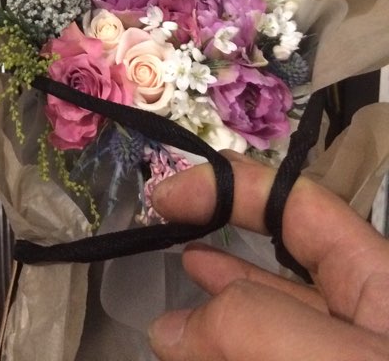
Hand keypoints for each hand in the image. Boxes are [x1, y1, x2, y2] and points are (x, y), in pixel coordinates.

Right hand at [147, 151, 388, 359]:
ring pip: (275, 323)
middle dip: (221, 238)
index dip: (229, 188)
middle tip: (165, 224)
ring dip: (220, 307)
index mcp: (379, 278)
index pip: (297, 205)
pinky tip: (200, 351)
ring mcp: (341, 354)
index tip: (166, 197)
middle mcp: (363, 318)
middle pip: (282, 262)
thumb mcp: (338, 358)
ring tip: (178, 289)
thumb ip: (256, 323)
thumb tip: (169, 329)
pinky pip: (271, 355)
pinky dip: (230, 348)